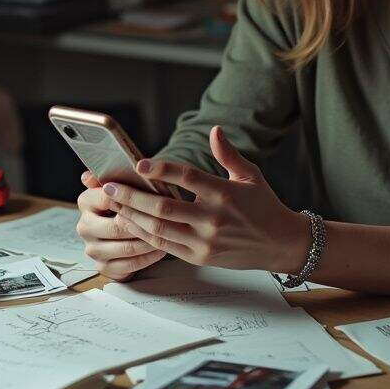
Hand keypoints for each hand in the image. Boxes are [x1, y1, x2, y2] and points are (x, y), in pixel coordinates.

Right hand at [74, 171, 165, 280]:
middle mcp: (84, 226)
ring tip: (170, 235)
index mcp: (85, 201)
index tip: (155, 196)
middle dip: (144, 224)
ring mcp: (92, 248)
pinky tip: (163, 249)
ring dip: (150, 241)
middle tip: (168, 221)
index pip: (108, 197)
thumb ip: (117, 176)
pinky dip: (148, 258)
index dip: (133, 198)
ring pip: (126, 247)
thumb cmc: (127, 204)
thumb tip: (92, 174)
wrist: (121, 233)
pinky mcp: (102, 267)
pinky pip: (129, 265)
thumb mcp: (124, 187)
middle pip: (117, 226)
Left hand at [101, 126, 310, 273]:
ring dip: (132, 215)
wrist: (280, 244)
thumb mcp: (250, 175)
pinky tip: (130, 222)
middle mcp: (213, 219)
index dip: (162, 169)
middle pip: (164, 206)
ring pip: (159, 228)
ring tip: (113, 203)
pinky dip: (144, 233)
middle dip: (132, 196)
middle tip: (110, 185)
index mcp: (225, 194)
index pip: (188, 177)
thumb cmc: (264, 206)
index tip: (140, 163)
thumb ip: (228, 154)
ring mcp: (205, 241)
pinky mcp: (200, 257)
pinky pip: (165, 246)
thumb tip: (214, 130)